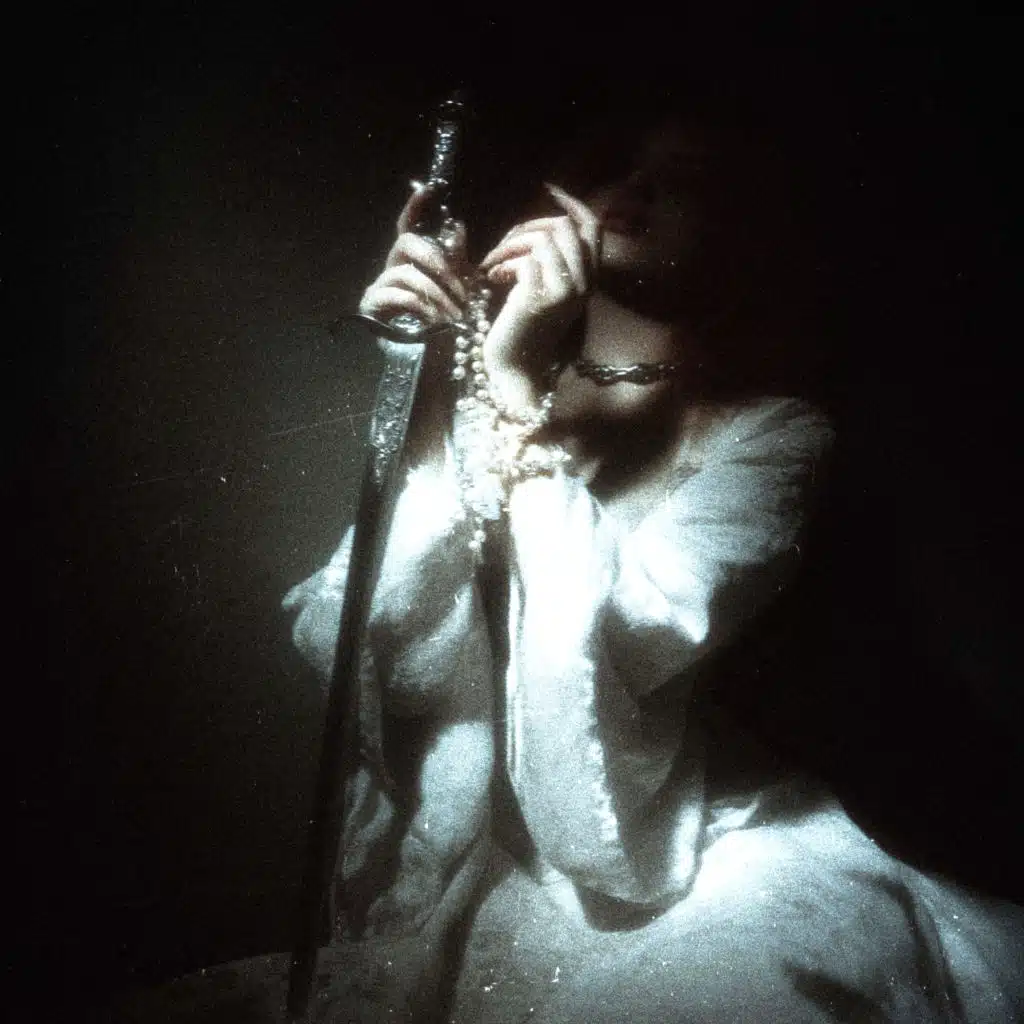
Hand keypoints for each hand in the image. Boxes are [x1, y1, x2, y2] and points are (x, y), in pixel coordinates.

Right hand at [358, 183, 469, 327]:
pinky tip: (436, 320)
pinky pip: (398, 295)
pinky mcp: (372, 305)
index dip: (416, 205)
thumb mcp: (455, 288)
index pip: (409, 224)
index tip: (429, 188)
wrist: (427, 359)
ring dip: (437, 294)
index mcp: (411, 259)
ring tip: (456, 314)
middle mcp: (392, 266)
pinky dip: (421, 306)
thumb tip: (458, 225)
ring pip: (407, 274)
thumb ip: (456, 258)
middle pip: (407, 242)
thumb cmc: (440, 322)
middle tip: (461, 289)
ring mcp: (380, 285)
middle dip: (438, 262)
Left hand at [478, 183, 600, 378]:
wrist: (514, 368)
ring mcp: (567, 292)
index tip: (548, 189)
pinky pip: (526, 260)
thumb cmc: (521, 327)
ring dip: (511, 246)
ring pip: (543, 240)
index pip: (592, 228)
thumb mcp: (543, 288)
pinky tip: (493, 280)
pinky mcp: (543, 299)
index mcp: (588, 280)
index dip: (571, 203)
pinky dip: (504, 264)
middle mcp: (585, 285)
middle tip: (504, 247)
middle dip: (528, 227)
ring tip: (495, 265)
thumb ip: (549, 259)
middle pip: (564, 227)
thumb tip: (537, 224)